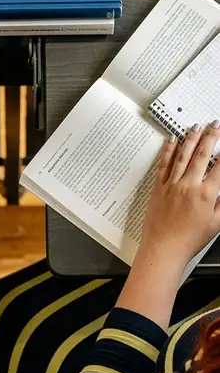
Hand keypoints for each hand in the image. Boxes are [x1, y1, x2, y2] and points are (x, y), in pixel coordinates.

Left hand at [140, 123, 219, 269]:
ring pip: (182, 156)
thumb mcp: (217, 222)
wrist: (163, 248)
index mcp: (206, 194)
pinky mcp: (158, 188)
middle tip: (215, 124)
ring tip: (196, 126)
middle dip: (211, 137)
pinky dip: (168, 152)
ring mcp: (171, 185)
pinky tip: (171, 141)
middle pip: (202, 155)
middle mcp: (188, 186)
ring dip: (190, 139)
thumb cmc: (189, 239)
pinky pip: (164, 165)